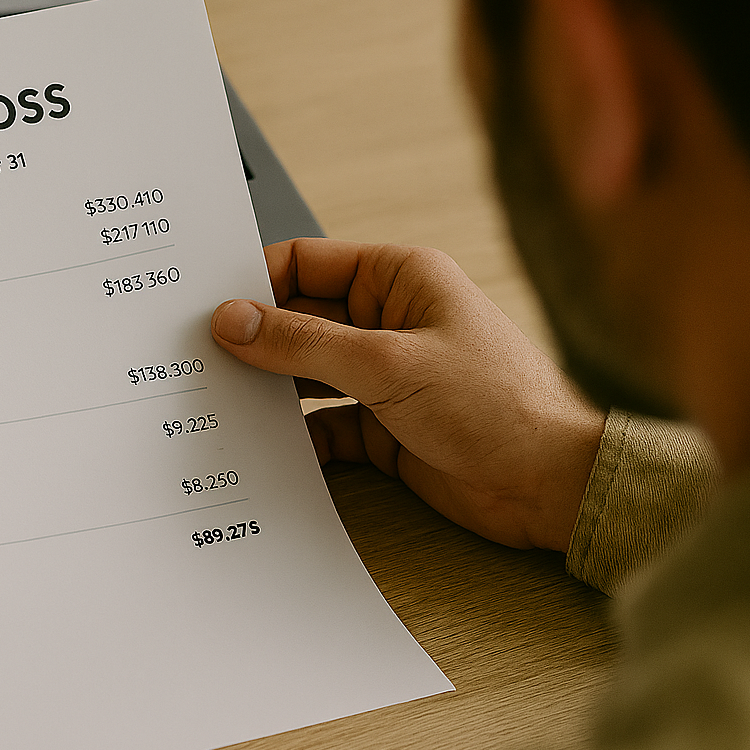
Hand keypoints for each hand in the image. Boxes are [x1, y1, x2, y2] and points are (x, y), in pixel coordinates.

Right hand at [210, 239, 603, 551]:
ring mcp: (384, 377)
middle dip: (254, 340)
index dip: (256, 281)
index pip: (308, 263)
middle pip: (299, 321)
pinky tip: (262, 449)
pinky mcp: (382, 428)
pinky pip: (321, 424)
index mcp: (400, 279)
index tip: (208, 306)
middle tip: (197, 357)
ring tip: (216, 402)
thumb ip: (303, 343)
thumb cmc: (498, 404)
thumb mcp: (389, 364)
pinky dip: (294, 437)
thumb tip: (234, 320)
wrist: (552, 487)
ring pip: (305, 375)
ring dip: (269, 390)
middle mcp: (389, 322)